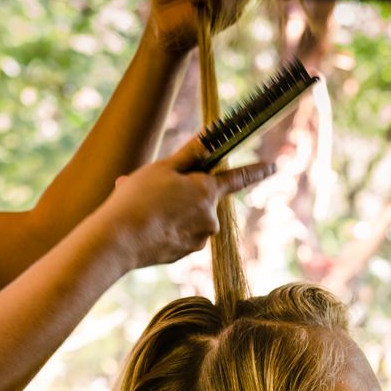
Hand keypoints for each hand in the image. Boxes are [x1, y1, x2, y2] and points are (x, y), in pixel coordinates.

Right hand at [101, 139, 274, 269]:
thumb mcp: (163, 168)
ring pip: (188, 218)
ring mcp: (198, 239)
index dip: (256, 170)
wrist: (117, 240)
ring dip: (171, 211)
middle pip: (202, 198)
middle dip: (182, 193)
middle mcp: (210, 218)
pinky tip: (145, 226)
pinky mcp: (184, 254)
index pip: (238, 177)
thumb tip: (211, 136)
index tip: (273, 165)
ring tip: (143, 209)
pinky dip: (166, 229)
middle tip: (152, 189)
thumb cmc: (137, 199)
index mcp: (207, 191)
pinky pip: (179, 235)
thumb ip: (190, 154)